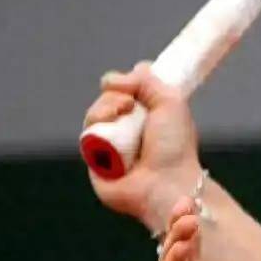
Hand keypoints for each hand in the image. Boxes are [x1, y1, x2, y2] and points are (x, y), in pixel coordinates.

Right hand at [82, 62, 202, 231]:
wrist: (164, 183)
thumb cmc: (174, 146)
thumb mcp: (170, 102)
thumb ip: (146, 80)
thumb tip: (111, 78)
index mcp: (151, 113)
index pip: (130, 88)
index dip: (127, 82)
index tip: (134, 82)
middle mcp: (131, 125)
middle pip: (108, 97)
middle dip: (113, 96)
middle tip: (128, 105)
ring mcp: (112, 141)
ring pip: (94, 114)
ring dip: (103, 110)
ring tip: (119, 116)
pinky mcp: (95, 157)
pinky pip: (86, 135)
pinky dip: (94, 130)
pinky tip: (106, 136)